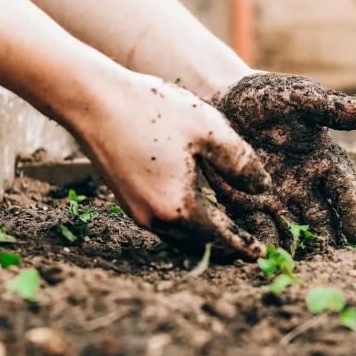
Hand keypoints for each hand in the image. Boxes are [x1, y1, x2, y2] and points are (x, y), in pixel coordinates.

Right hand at [71, 73, 270, 259]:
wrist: (93, 101)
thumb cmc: (152, 110)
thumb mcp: (209, 130)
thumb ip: (241, 162)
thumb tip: (263, 188)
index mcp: (179, 207)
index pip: (221, 236)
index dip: (244, 245)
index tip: (262, 254)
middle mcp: (155, 219)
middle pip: (199, 242)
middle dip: (225, 246)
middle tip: (249, 246)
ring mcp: (136, 211)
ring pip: (180, 235)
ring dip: (204, 236)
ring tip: (227, 231)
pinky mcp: (126, 199)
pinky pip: (164, 222)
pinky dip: (186, 223)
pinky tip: (196, 210)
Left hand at [205, 72, 355, 247]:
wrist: (222, 101)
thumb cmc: (268, 97)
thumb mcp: (301, 98)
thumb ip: (334, 109)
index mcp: (325, 162)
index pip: (344, 191)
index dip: (353, 212)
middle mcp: (306, 186)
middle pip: (323, 219)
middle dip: (329, 240)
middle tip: (334, 262)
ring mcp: (279, 199)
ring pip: (294, 230)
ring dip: (299, 248)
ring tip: (302, 266)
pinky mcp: (250, 206)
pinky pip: (260, 228)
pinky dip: (266, 242)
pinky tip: (268, 256)